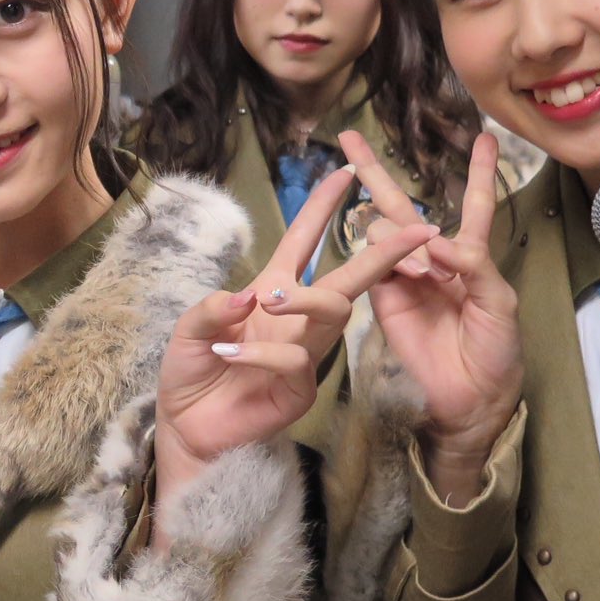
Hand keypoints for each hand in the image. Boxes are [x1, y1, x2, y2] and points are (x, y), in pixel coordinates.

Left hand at [152, 162, 435, 538]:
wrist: (186, 428)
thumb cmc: (191, 372)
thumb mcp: (190, 329)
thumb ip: (213, 308)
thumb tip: (249, 292)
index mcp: (271, 292)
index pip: (303, 242)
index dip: (322, 208)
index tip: (345, 172)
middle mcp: (294, 319)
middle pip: (347, 279)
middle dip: (380, 253)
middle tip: (414, 230)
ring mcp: (303, 355)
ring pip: (332, 313)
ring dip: (304, 299)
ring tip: (267, 300)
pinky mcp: (299, 389)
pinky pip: (294, 361)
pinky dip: (260, 351)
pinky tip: (229, 350)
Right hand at [340, 130, 523, 494]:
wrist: (468, 398)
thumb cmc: (496, 352)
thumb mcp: (500, 305)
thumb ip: (475, 266)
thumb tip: (436, 239)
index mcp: (470, 258)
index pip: (474, 205)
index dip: (479, 172)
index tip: (484, 137)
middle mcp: (432, 259)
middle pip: (401, 205)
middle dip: (375, 170)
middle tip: (349, 137)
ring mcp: (402, 276)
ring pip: (385, 231)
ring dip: (404, 239)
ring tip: (428, 276)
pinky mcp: (381, 296)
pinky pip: (373, 262)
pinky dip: (387, 256)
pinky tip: (408, 271)